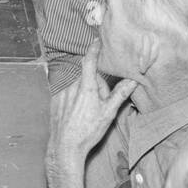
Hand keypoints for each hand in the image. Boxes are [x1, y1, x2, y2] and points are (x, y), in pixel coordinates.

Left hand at [47, 39, 135, 174]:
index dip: (94, 49)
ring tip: (87, 111)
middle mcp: (71, 86)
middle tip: (100, 103)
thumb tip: (133, 80)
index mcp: (85, 87)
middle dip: (95, 85)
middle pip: (86, 77)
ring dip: (83, 92)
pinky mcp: (54, 101)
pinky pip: (67, 93)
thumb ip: (120, 94)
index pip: (89, 61)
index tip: (97, 41)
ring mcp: (60, 93)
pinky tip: (76, 113)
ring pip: (76, 86)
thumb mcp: (108, 113)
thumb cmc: (88, 131)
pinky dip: (73, 98)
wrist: (65, 147)